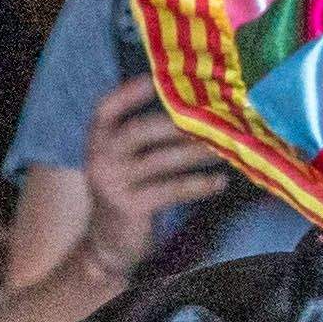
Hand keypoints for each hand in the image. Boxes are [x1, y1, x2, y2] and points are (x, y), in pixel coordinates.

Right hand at [75, 84, 222, 269]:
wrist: (108, 243)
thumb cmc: (126, 191)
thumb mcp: (123, 159)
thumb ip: (143, 135)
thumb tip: (190, 106)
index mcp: (97, 139)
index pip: (107, 107)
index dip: (131, 91)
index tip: (159, 77)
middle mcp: (99, 157)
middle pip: (140, 130)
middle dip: (178, 121)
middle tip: (212, 114)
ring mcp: (112, 183)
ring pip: (161, 160)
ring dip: (196, 152)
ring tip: (225, 146)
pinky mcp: (130, 207)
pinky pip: (171, 190)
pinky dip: (199, 185)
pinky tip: (220, 182)